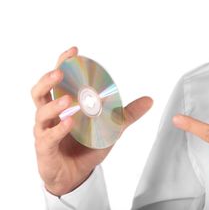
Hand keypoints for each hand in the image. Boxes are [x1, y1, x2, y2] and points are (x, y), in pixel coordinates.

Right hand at [32, 47, 152, 195]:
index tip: (74, 51)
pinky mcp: (45, 149)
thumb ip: (127, 113)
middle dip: (49, 79)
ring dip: (55, 104)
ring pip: (41, 112)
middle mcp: (49, 115)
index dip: (63, 63)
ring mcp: (44, 131)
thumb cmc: (86, 147)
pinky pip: (49, 136)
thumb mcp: (111, 128)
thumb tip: (150, 99)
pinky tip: (70, 122)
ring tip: (69, 99)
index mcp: (63, 104)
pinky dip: (60, 128)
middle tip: (61, 72)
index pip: (58, 80)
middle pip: (40, 91)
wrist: (76, 175)